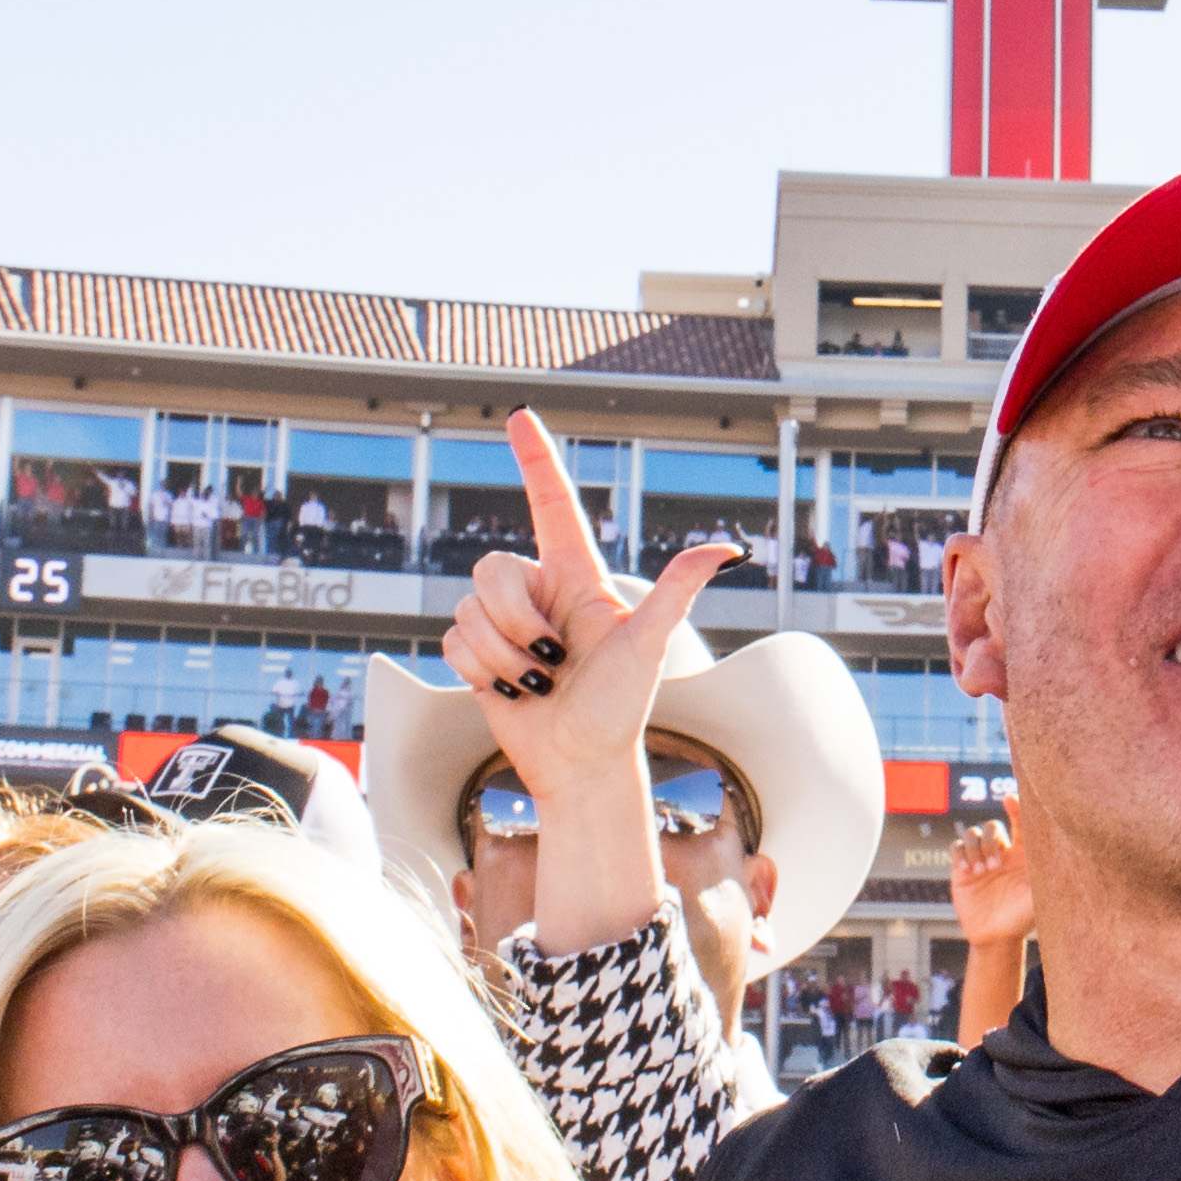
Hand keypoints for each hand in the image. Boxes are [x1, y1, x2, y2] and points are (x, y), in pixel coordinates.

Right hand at [445, 411, 733, 956]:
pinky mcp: (479, 654)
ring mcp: (507, 623)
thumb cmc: (619, 709)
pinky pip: (453, 641)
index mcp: (580, 578)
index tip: (520, 416)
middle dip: (515, 620)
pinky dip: (480, 672)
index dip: (536, 460)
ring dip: (501, 657)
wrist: (580, 765)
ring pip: (469, 609)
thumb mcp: (648, 647)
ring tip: (537, 684)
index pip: (553, 506)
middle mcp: (541, 592)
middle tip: (551, 660)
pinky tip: (510, 693)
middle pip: (492, 568)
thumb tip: (727, 548)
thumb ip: (676, 592)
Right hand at [943, 810, 1036, 950]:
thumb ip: (1048, 880)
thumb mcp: (1037, 900)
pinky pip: (957, 846)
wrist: (994, 937)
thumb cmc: (1021, 919)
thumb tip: (1069, 862)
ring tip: (981, 871)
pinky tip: (968, 870)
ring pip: (973, 833)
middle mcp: (1002, 852)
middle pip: (993, 826)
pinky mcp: (962, 868)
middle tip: (995, 866)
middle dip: (992, 840)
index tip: (1010, 799)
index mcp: (1023, 854)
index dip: (1016, 807)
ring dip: (976, 848)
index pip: (1021, 823)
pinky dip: (961, 853)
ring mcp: (980, 858)